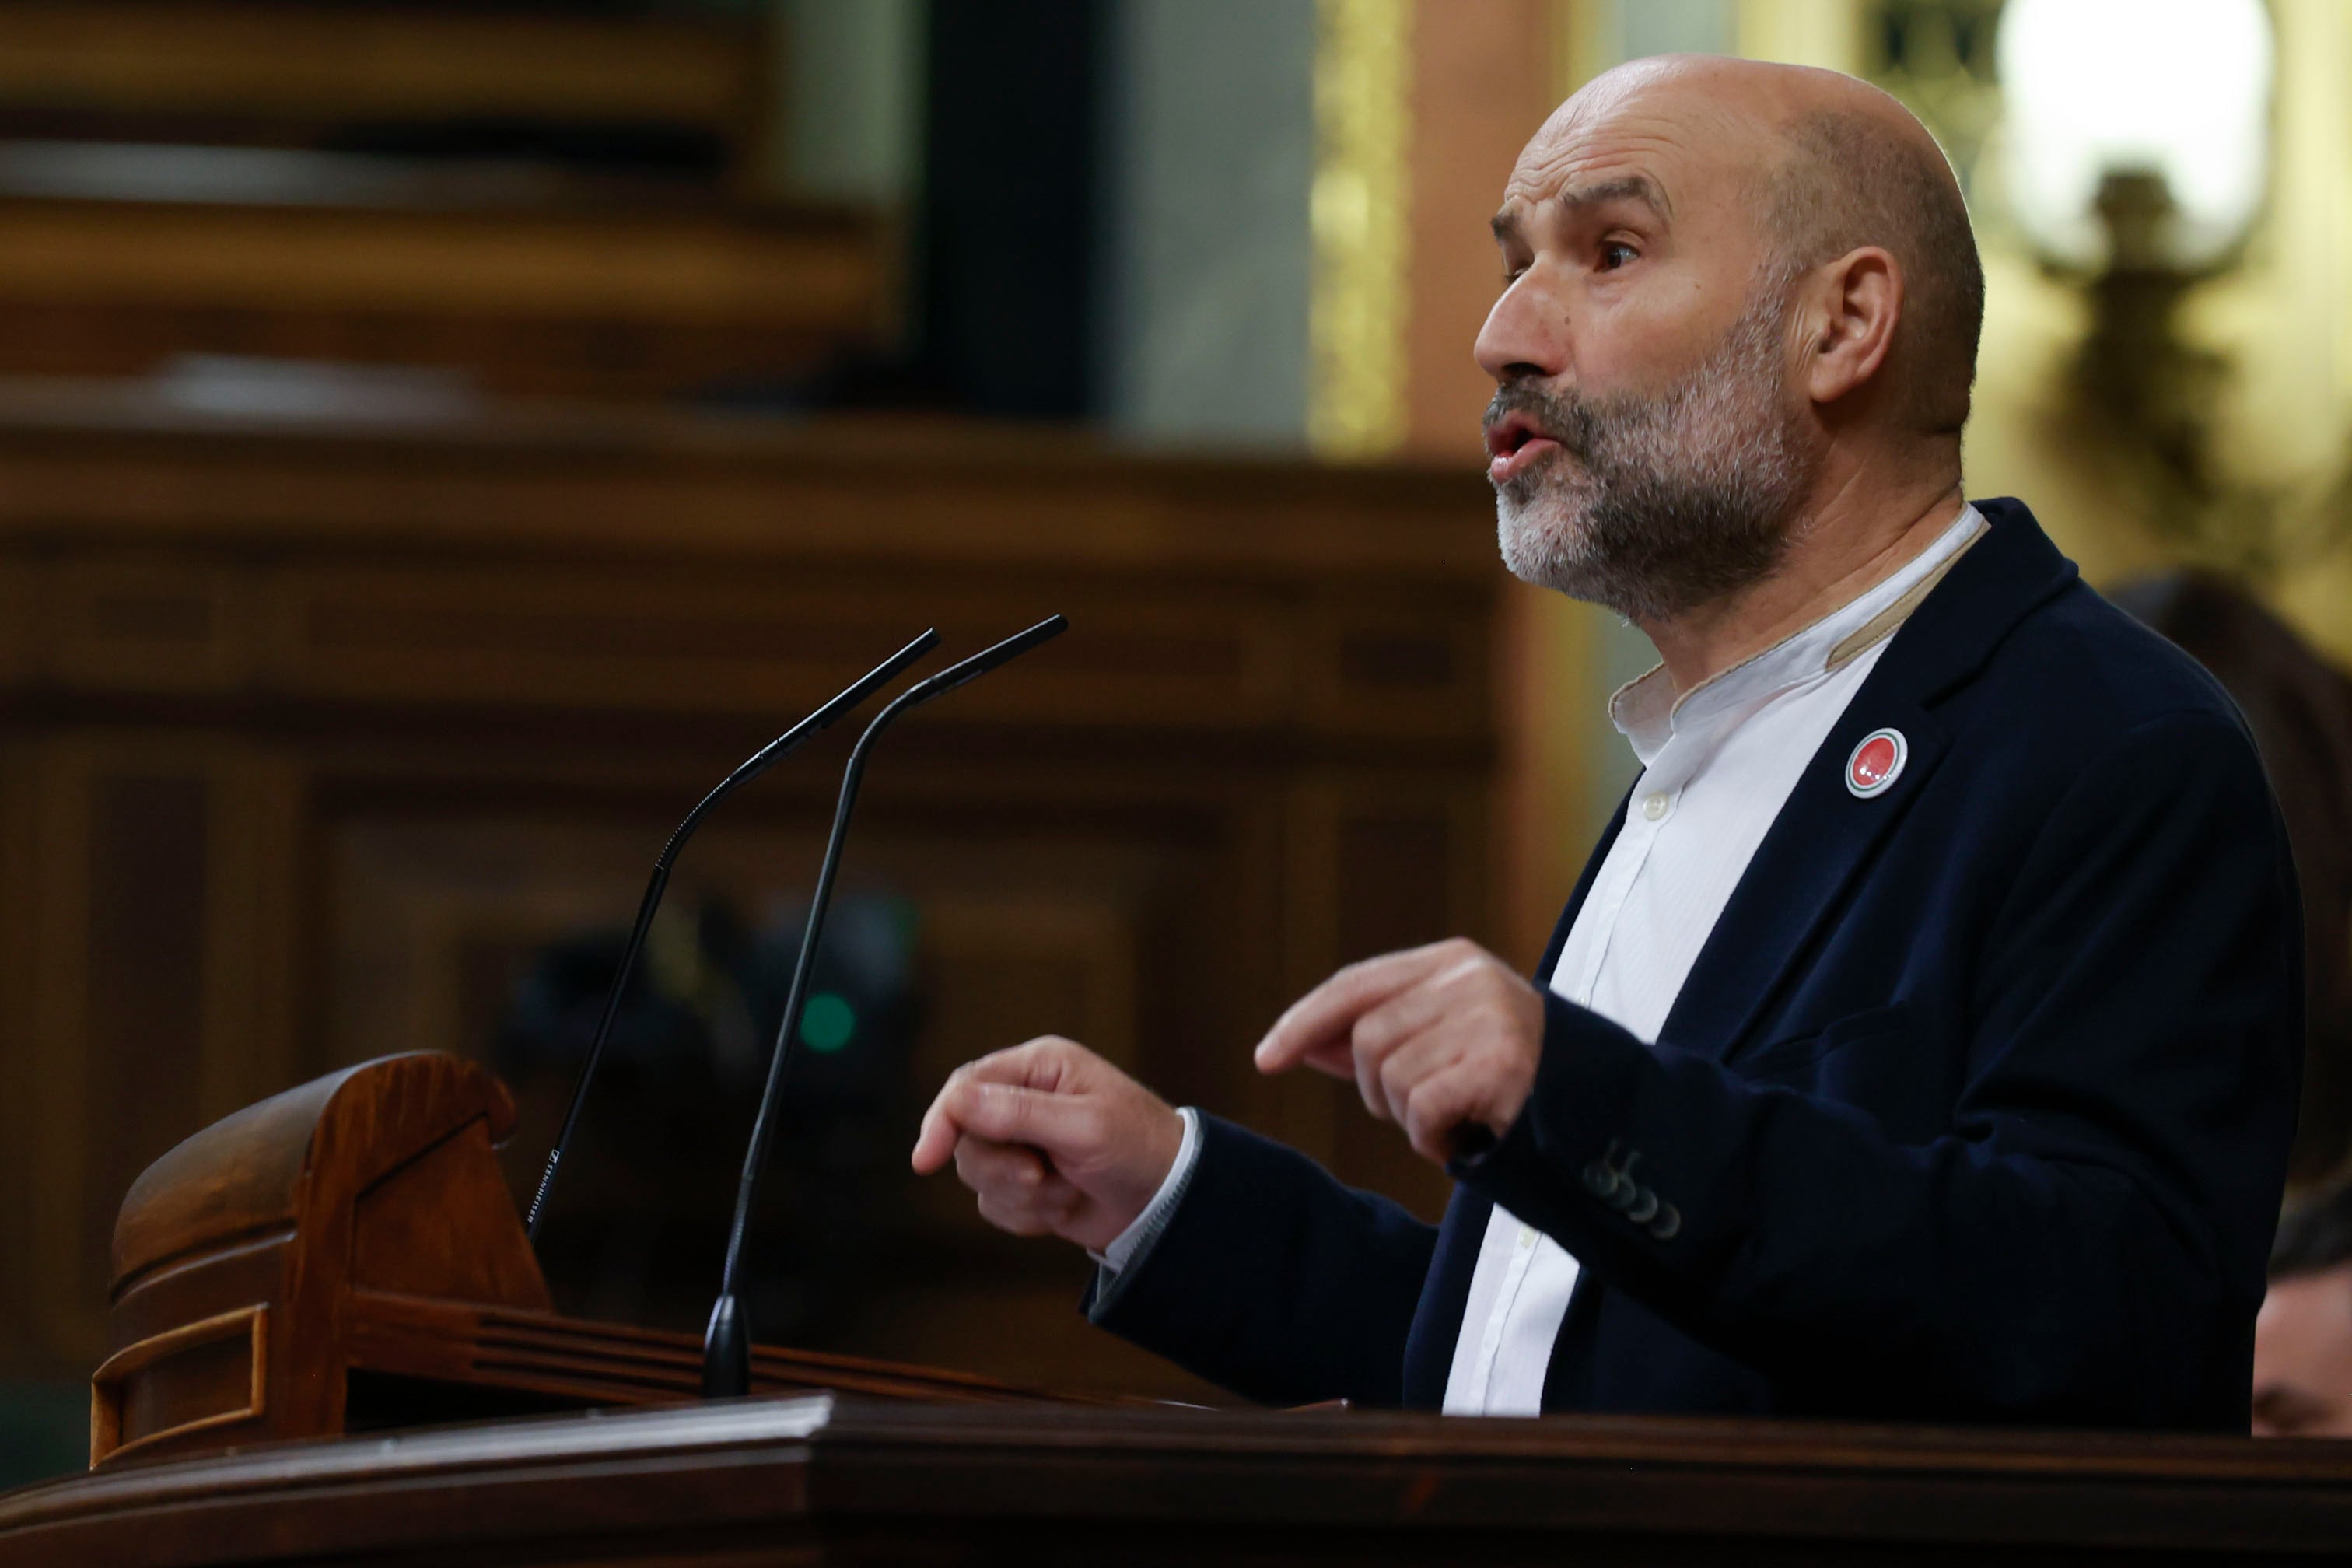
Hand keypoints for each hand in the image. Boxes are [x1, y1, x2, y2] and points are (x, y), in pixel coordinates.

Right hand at [910, 1036, 1184, 1253]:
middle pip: (966, 1137)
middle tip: (1041, 1176)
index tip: (927, 1160)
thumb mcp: (1084, 1126)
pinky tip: (1065, 1205)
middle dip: (1001, 1168)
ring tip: (1066, 1190)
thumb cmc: (1139, 1148)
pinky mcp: (1026, 1183)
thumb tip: (956, 1101)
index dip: (942, 1121)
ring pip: (977, 1175)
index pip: (966, 1087)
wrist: (1171, 1203)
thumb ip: (1018, 1113)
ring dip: (1022, 1195)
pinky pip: (995, 1205)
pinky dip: (1028, 1215)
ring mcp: (1023, 1143)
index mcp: (1038, 1068)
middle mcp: (1024, 1100)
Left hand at [1253, 938, 1543, 1164]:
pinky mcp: (1501, 1062)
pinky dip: (1431, 1138)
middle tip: (1422, 1110)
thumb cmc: (1512, 1078)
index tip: (1267, 1058)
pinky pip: (1422, 1108)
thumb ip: (1380, 1036)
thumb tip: (1302, 1045)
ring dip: (1409, 1117)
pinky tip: (1466, 1135)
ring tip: (1455, 1118)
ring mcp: (1488, 1016)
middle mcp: (1468, 978)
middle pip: (1365, 1039)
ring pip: (1389, 1076)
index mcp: (1451, 960)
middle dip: (1375, 1090)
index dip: (1304, 1022)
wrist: (1603, 1107)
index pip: (1355, 985)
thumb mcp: (1443, 1040)